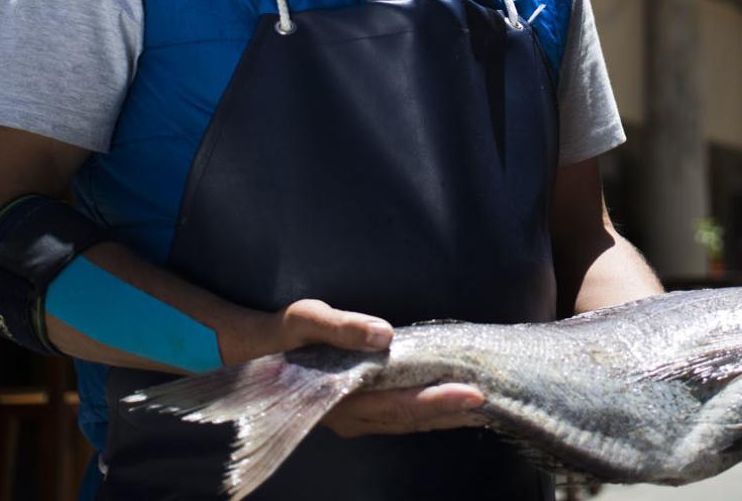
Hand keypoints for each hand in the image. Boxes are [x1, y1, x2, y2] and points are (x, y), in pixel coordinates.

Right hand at [220, 299, 485, 438]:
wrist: (246, 353)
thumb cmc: (277, 334)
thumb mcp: (304, 320)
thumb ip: (343, 327)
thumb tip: (385, 334)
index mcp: (342, 398)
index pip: (401, 405)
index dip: (438, 401)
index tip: (473, 393)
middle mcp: (352, 416)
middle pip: (412, 420)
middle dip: (453, 412)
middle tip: (494, 400)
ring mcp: (354, 417)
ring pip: (407, 422)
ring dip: (444, 415)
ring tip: (482, 406)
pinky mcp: (356, 408)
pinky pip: (398, 415)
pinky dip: (426, 411)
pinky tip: (446, 402)